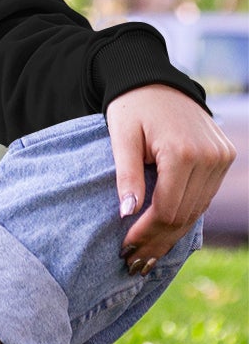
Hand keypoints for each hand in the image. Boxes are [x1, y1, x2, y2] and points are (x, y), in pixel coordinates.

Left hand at [106, 84, 235, 272]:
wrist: (156, 81)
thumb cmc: (131, 107)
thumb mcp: (120, 136)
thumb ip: (126, 175)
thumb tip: (127, 213)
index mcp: (183, 152)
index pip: (167, 208)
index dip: (146, 232)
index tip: (125, 248)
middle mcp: (210, 157)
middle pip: (185, 214)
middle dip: (158, 240)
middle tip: (134, 261)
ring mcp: (221, 157)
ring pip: (197, 209)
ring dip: (172, 233)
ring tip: (147, 253)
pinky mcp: (224, 157)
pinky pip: (204, 195)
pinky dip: (185, 214)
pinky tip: (166, 231)